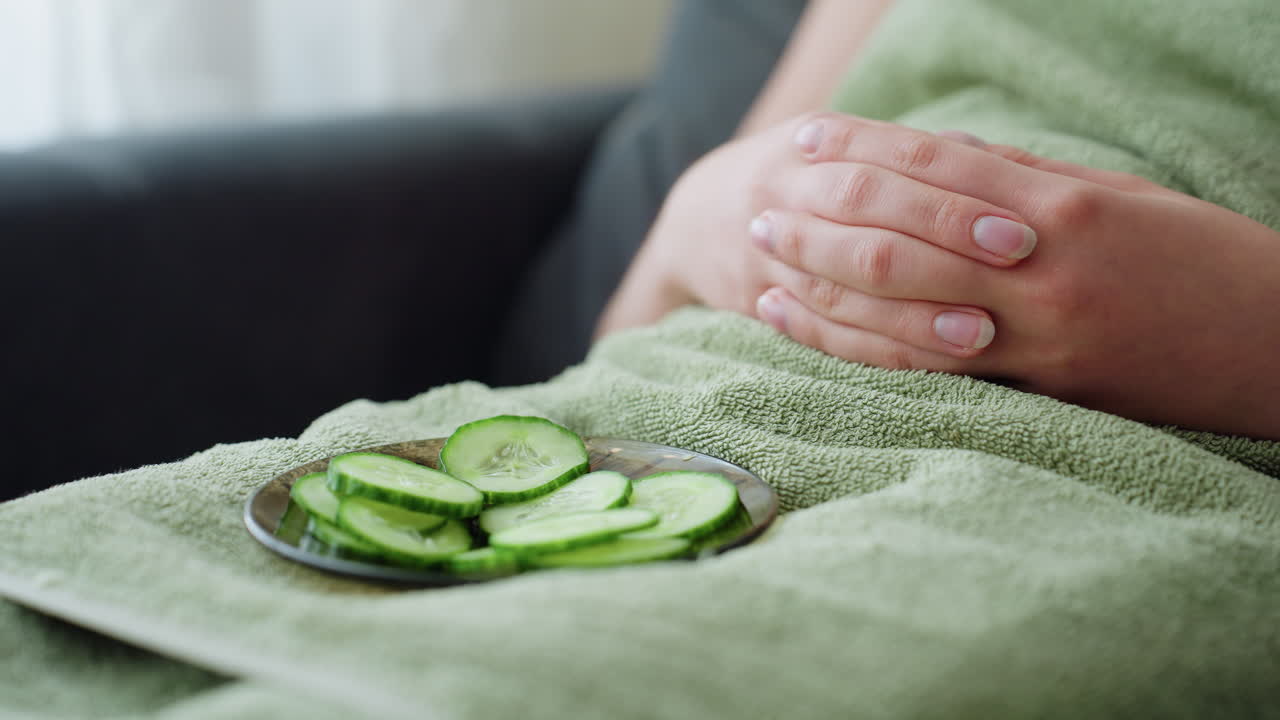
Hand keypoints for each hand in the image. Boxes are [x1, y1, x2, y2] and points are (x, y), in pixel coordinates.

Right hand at [597, 116, 1032, 347]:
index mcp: (814, 140)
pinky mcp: (757, 300)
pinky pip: (820, 333)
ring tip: (981, 333)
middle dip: (944, 232)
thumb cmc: (799, 180)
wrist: (695, 219)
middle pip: (867, 209)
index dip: (958, 189)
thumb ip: (913, 156)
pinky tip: (921, 364)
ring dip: (912, 310)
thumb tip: (998, 161)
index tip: (1022, 219)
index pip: (894, 158)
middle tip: (1017, 258)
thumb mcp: (841, 148)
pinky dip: (871, 350)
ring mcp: (765, 250)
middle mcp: (783, 188)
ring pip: (842, 282)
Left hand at [754, 114, 1279, 438]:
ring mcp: (1035, 336)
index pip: (937, 167)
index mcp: (1061, 207)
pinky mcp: (1037, 391)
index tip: (806, 141)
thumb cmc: (1205, 263)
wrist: (1277, 351)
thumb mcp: (1121, 199)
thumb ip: (1030, 183)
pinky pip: (928, 370)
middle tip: (761, 210)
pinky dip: (860, 349)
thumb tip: (953, 160)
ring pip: (899, 308)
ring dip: (821, 286)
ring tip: (761, 268)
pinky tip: (810, 333)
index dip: (863, 151)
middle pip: (901, 235)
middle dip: (822, 221)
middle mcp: (1038, 270)